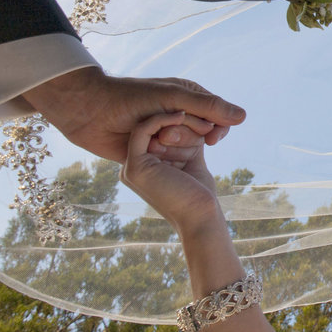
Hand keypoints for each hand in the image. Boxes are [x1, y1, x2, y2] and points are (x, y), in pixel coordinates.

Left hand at [22, 66, 245, 163]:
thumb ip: (207, 107)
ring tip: (156, 145)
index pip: (218, 114)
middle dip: (189, 137)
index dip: (216, 127)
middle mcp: (181, 112)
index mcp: (188, 94)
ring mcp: (168, 131)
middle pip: (205, 132)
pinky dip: (168, 157)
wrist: (90, 113)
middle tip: (166, 137)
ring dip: (176, 148)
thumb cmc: (129, 99)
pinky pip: (173, 156)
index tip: (211, 139)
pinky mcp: (156, 148)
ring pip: (190, 146)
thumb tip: (242, 116)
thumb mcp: (172, 99)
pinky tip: (158, 156)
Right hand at [120, 112, 221, 232]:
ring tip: (195, 117)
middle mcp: (131, 168)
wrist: (201, 216)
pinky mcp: (135, 166)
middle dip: (177, 121)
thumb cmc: (199, 194)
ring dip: (173, 120)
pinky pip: (143, 130)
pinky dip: (162, 119)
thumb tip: (193, 122)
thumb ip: (185, 142)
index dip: (176, 123)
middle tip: (200, 118)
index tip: (198, 117)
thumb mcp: (190, 160)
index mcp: (141, 168)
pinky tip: (181, 115)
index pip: (154, 134)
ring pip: (148, 127)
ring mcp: (130, 168)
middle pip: (151, 130)